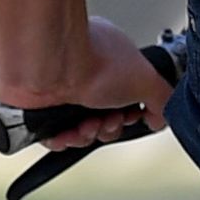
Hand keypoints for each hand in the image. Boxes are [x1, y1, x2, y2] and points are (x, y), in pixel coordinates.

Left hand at [0, 17, 171, 150]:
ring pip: (80, 130)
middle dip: (110, 127)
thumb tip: (160, 119)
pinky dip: (63, 140)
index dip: (131, 114)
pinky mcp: (36, 108)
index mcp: (109, 59)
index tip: (131, 114)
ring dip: (88, 135)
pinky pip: (54, 136)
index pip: (126, 97)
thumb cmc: (90, 59)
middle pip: (105, 118)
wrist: (50, 66)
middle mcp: (82, 72)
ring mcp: (58, 90)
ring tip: (87, 123)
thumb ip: (163, 102)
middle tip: (108, 119)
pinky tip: (67, 131)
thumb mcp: (148, 80)